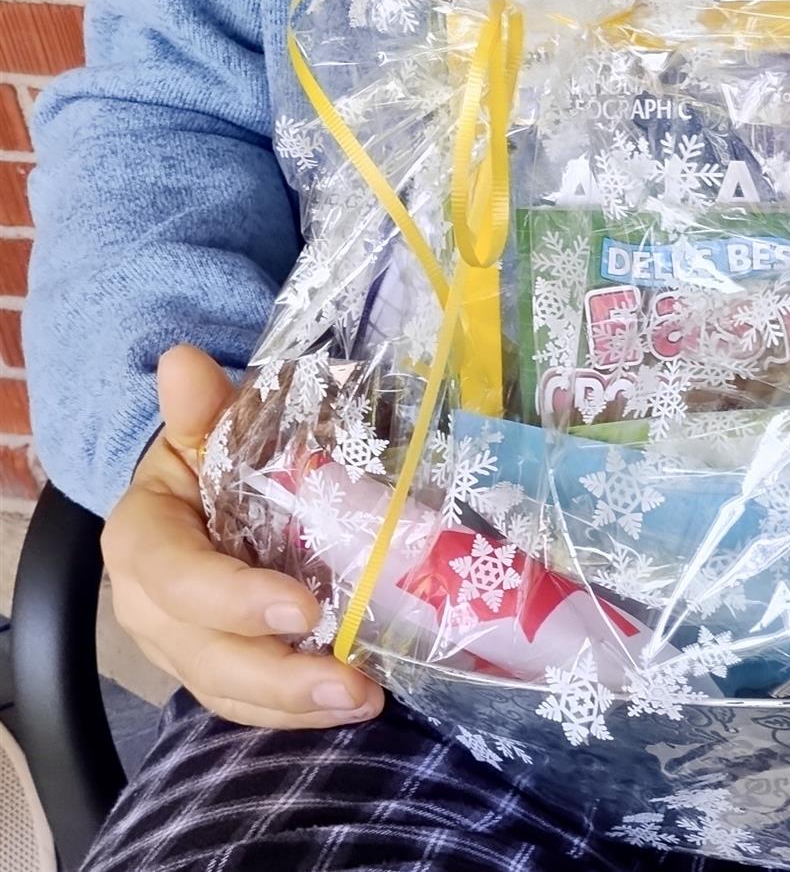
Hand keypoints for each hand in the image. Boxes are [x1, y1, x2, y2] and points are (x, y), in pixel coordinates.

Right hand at [101, 343, 384, 729]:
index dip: (233, 600)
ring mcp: (179, 643)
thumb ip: (201, 405)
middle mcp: (150, 604)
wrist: (200, 482)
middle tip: (350, 681)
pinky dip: (295, 710)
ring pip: (228, 689)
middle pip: (205, 653)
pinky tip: (350, 702)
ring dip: (295, 705)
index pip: (176, 579)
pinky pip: (247, 701)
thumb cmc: (210, 450)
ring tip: (364, 698)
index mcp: (142, 538)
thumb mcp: (206, 424)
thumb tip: (183, 361)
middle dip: (278, 676)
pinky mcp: (214, 666)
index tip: (300, 609)